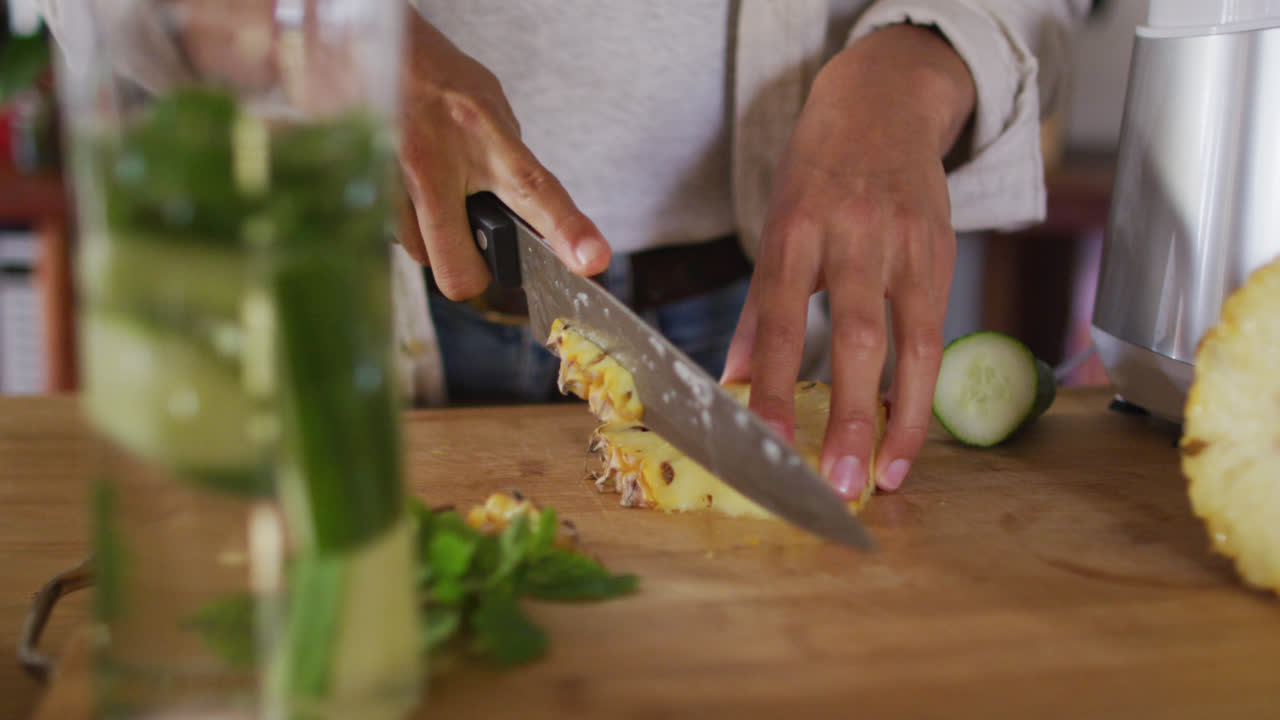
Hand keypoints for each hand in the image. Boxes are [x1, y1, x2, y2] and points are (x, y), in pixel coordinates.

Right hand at [397, 12, 609, 297]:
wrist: (369, 40)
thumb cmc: (435, 74)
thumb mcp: (489, 106)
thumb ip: (509, 160)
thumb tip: (524, 215)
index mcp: (484, 135)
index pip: (535, 189)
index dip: (568, 230)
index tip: (592, 260)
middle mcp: (435, 160)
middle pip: (460, 269)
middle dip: (471, 271)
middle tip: (473, 247)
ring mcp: (390, 177)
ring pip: (419, 255)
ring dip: (431, 239)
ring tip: (429, 193)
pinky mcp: (359, 186)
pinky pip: (388, 234)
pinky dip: (402, 221)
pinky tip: (403, 183)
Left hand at [722, 24, 974, 498]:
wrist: (882, 105)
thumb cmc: (816, 176)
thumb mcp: (776, 228)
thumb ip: (760, 311)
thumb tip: (735, 383)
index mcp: (796, 232)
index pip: (783, 320)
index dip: (777, 384)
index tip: (770, 441)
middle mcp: (853, 238)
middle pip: (857, 338)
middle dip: (852, 417)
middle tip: (841, 483)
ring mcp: (906, 245)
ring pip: (914, 343)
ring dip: (903, 419)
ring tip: (886, 475)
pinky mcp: (944, 252)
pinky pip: (937, 332)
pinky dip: (924, 387)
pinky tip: (908, 430)